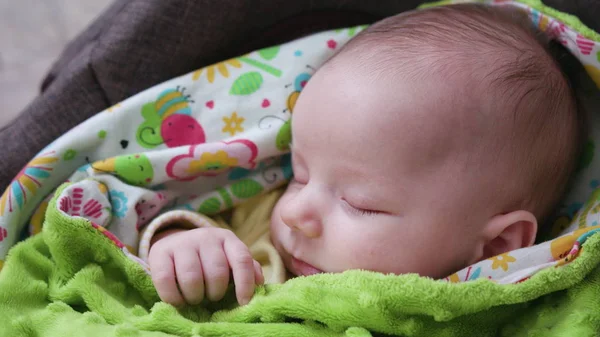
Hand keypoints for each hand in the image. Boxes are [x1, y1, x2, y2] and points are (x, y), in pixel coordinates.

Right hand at [148, 227, 263, 305]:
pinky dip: (174, 297)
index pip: (242, 260)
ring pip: (192, 278)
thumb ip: (246, 269)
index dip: (245, 284)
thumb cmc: (208, 258)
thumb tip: (259, 283)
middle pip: (216, 272)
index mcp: (227, 238)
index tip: (243, 302)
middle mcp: (206, 237)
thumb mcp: (229, 258)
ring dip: (195, 296)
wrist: (175, 243)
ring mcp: (182, 243)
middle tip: (211, 296)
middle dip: (215, 292)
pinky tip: (178, 300)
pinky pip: (166, 280)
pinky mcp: (160, 252)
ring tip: (195, 298)